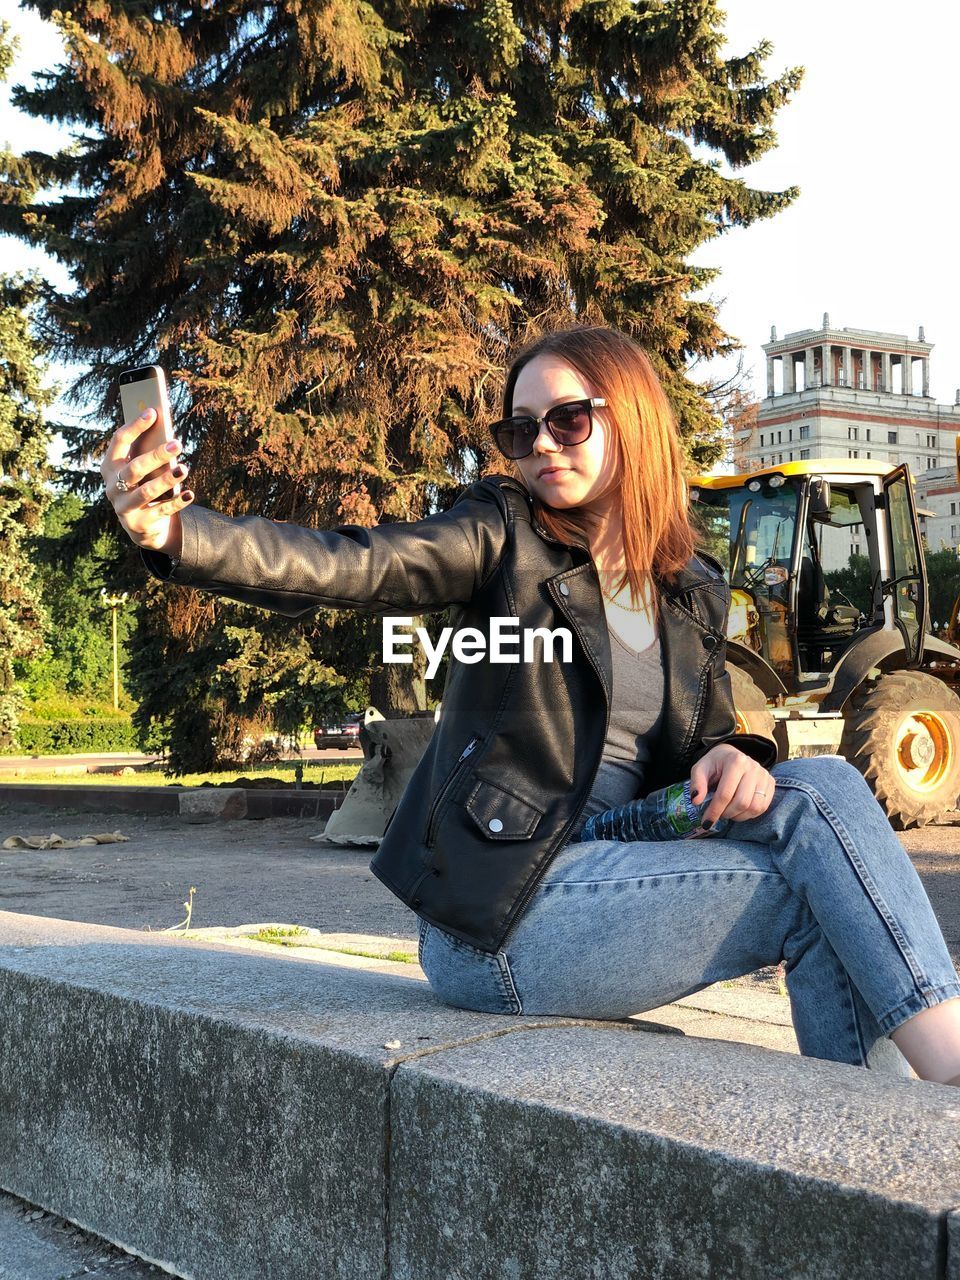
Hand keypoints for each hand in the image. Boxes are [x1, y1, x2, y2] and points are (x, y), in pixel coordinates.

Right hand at [100, 408, 193, 555]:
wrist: (142, 526)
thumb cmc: (143, 486)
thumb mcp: (142, 471)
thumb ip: (147, 453)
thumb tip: (167, 432)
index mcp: (110, 467)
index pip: (119, 442)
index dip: (135, 426)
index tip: (153, 412)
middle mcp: (113, 487)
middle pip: (134, 468)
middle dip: (156, 455)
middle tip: (177, 444)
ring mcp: (124, 507)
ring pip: (147, 491)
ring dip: (167, 479)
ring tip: (184, 469)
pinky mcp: (139, 524)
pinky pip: (161, 511)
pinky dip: (177, 502)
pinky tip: (190, 493)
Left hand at [689, 743, 773, 826]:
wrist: (730, 755)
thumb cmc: (714, 764)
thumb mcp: (700, 769)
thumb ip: (697, 783)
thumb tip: (696, 801)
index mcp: (735, 762)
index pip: (725, 794)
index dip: (715, 811)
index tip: (706, 822)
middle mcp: (753, 767)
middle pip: (742, 802)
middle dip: (727, 814)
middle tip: (718, 814)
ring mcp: (764, 776)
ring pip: (754, 807)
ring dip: (738, 816)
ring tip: (728, 811)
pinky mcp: (770, 783)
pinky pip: (762, 807)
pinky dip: (749, 814)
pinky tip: (738, 810)